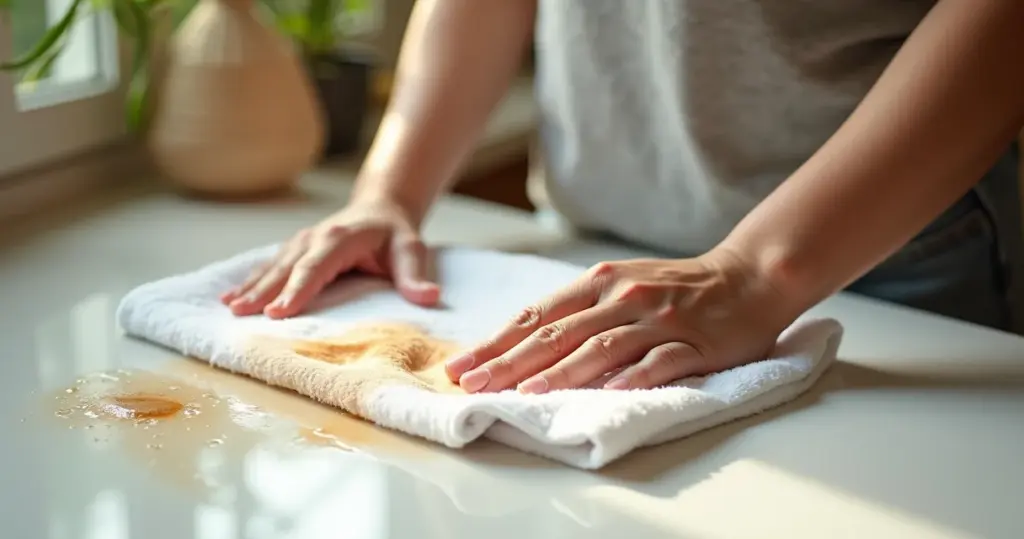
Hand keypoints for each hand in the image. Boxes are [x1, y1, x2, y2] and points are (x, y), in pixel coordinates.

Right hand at [220, 197, 438, 318]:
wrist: (381, 208)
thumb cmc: (395, 234)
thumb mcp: (411, 251)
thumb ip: (415, 276)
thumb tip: (430, 297)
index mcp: (340, 239)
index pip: (316, 268)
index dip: (298, 290)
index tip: (279, 312)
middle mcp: (314, 238)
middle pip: (286, 268)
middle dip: (263, 292)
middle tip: (241, 314)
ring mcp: (300, 242)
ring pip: (272, 267)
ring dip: (250, 287)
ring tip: (229, 307)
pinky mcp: (294, 249)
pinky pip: (268, 266)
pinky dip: (249, 281)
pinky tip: (229, 298)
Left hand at [444, 249, 796, 392]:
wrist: (747, 277)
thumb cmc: (675, 286)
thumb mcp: (621, 285)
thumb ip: (579, 310)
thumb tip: (524, 345)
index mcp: (600, 282)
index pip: (537, 315)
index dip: (496, 342)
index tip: (461, 367)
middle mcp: (623, 296)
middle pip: (558, 332)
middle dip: (511, 361)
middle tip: (475, 385)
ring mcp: (658, 319)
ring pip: (601, 347)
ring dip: (561, 371)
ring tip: (527, 393)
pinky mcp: (693, 342)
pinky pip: (658, 362)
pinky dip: (631, 377)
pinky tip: (607, 393)